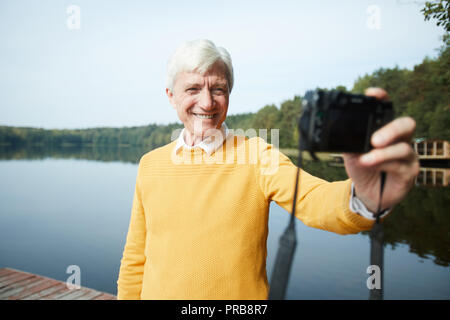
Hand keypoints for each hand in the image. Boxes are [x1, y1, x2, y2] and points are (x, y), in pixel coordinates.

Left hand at [342, 87, 419, 213]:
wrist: (366, 193)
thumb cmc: (362, 168)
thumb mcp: (350, 153)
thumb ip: (347, 141)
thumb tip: (336, 132)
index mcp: (384, 129)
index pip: (387, 109)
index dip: (382, 99)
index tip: (373, 94)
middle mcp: (399, 139)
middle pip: (406, 124)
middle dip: (391, 129)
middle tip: (374, 140)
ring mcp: (407, 155)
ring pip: (403, 148)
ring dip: (382, 154)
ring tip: (365, 159)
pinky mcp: (408, 172)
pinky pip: (400, 166)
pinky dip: (383, 165)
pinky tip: (372, 166)